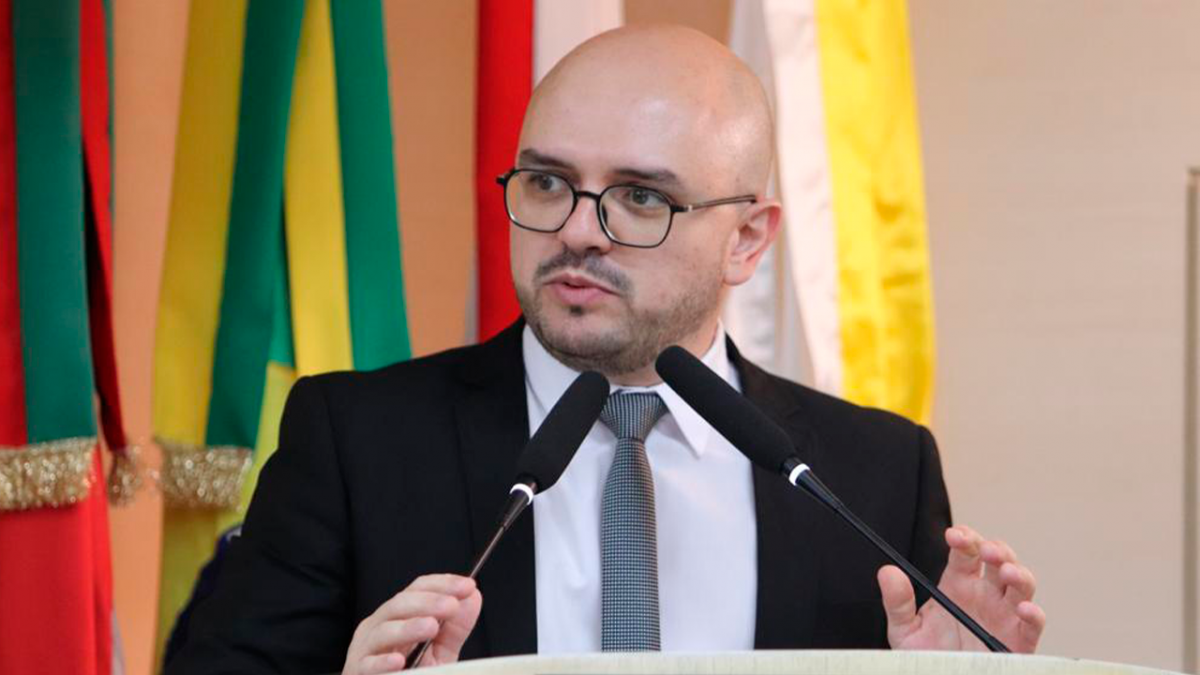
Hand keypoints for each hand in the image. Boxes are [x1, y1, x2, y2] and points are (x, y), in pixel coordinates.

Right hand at [343, 574, 482, 673]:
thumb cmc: (412, 674)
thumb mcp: (439, 652)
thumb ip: (455, 628)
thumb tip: (472, 596)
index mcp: (397, 616)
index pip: (418, 590)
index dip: (443, 584)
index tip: (467, 586)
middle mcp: (379, 626)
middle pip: (399, 604)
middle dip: (428, 601)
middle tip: (452, 605)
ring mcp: (365, 649)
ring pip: (383, 631)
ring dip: (409, 627)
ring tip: (431, 627)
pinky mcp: (359, 671)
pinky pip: (368, 665)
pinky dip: (383, 661)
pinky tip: (399, 660)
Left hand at [877, 525, 1045, 652]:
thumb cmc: (926, 656)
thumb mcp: (905, 629)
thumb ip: (898, 601)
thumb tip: (887, 572)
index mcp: (958, 584)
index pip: (965, 552)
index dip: (964, 538)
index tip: (954, 535)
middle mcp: (984, 595)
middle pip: (999, 561)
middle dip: (996, 549)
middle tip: (985, 549)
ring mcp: (1004, 615)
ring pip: (1021, 585)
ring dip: (1018, 573)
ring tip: (1006, 570)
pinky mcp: (1019, 640)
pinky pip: (1032, 625)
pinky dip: (1033, 614)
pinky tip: (1024, 608)